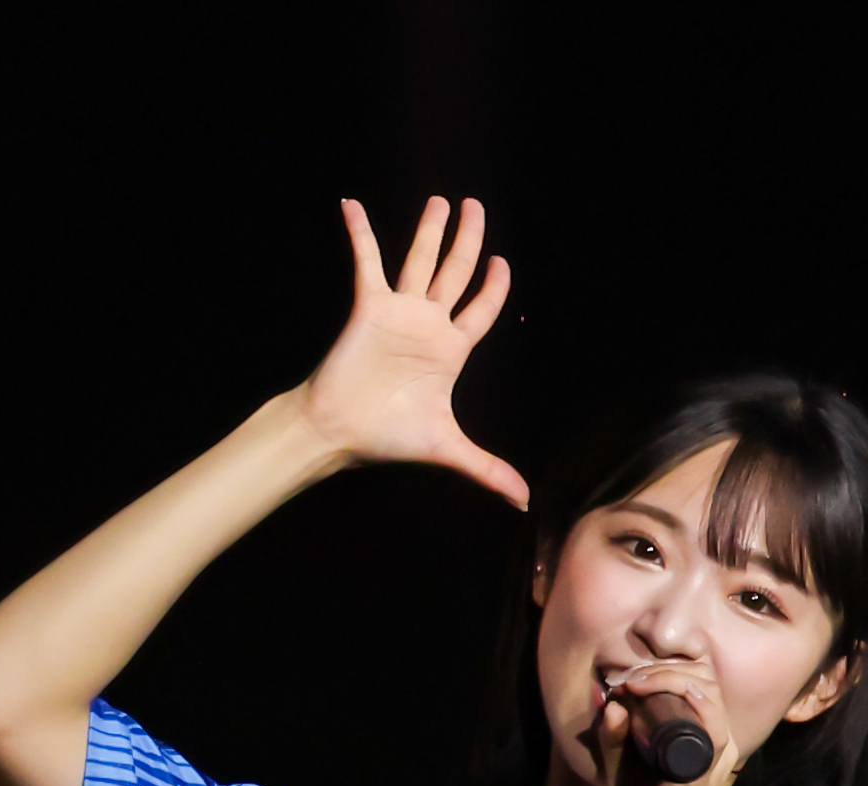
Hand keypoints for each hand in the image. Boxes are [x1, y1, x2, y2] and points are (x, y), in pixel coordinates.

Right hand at [301, 196, 527, 507]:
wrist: (342, 432)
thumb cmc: (389, 438)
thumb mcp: (449, 449)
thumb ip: (488, 469)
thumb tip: (525, 502)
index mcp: (450, 352)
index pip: (481, 310)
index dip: (494, 286)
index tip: (501, 263)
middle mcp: (428, 326)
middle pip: (455, 273)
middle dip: (468, 240)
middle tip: (476, 207)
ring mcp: (399, 312)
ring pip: (420, 260)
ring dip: (429, 229)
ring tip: (442, 200)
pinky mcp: (369, 306)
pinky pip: (366, 261)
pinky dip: (359, 232)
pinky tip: (350, 204)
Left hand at [597, 663, 740, 785]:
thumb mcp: (622, 768)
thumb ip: (614, 738)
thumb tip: (610, 701)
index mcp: (705, 740)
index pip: (699, 684)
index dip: (665, 669)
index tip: (628, 679)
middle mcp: (719, 743)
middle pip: (705, 679)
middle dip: (663, 667)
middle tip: (628, 679)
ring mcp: (718, 753)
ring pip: (706, 689)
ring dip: (666, 676)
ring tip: (633, 683)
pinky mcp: (708, 765)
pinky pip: (710, 717)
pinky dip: (685, 695)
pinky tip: (657, 689)